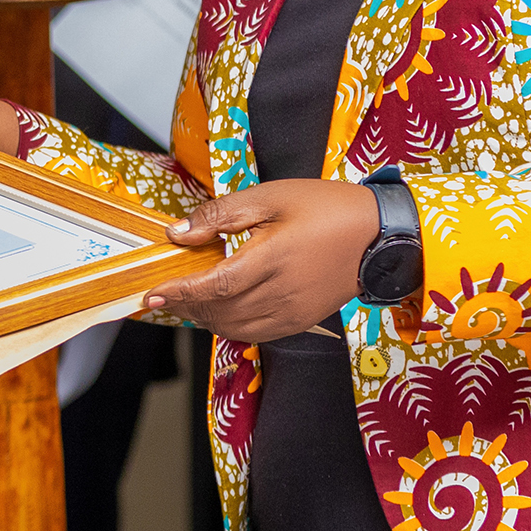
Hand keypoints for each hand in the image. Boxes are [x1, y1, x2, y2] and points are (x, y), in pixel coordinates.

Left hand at [137, 181, 379, 341]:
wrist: (379, 236)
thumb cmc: (325, 209)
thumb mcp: (270, 197)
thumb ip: (221, 215)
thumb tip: (178, 233)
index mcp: (272, 259)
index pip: (215, 285)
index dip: (180, 292)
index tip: (151, 293)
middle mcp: (282, 294)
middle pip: (220, 311)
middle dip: (186, 305)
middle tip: (165, 292)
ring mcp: (293, 313)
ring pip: (235, 328)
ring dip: (205, 317)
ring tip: (189, 299)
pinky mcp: (301, 322)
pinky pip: (256, 334)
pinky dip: (230, 325)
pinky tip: (222, 308)